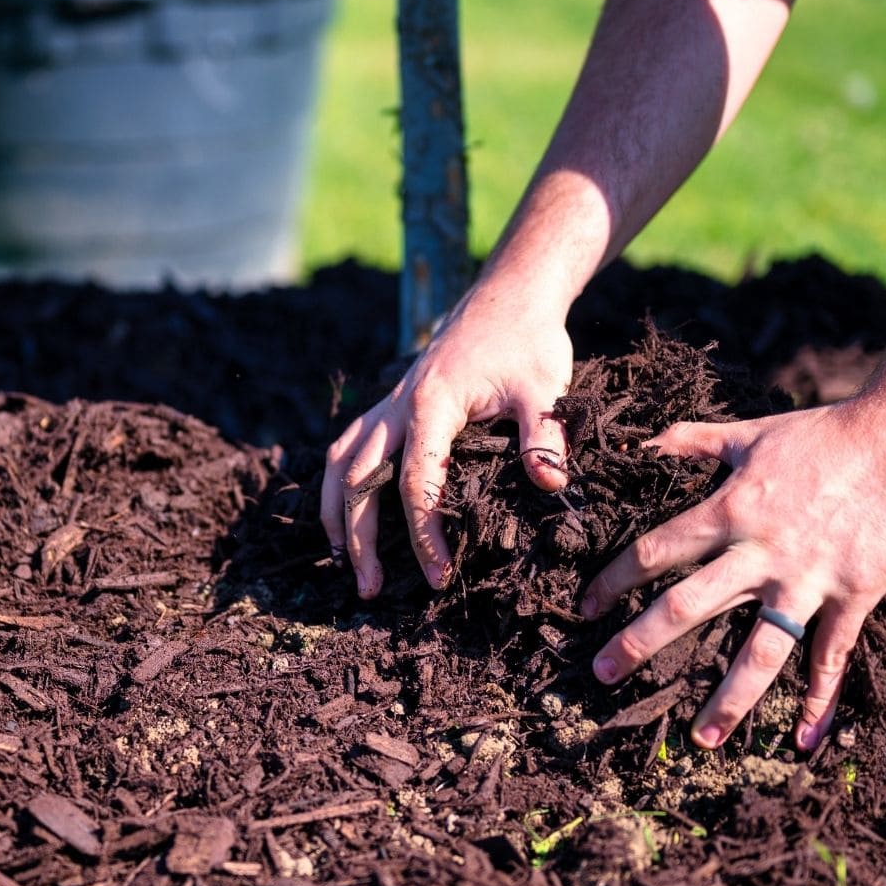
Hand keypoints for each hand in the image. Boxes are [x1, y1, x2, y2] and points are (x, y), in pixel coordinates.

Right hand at [322, 286, 574, 597]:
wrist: (509, 295)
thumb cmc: (528, 341)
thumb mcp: (545, 387)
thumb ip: (545, 436)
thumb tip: (550, 485)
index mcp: (431, 405)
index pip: (415, 482)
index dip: (423, 534)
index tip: (439, 575)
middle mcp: (397, 405)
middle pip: (359, 480)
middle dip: (360, 539)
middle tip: (370, 590)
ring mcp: (389, 404)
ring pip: (340, 463)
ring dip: (336, 514)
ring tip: (342, 563)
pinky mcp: (391, 404)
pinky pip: (348, 446)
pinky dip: (338, 484)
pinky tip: (344, 515)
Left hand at [578, 396, 885, 751]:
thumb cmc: (826, 433)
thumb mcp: (751, 432)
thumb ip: (693, 440)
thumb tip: (644, 442)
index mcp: (730, 510)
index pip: (656, 552)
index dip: (615, 580)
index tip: (587, 607)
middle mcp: (762, 552)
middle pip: (687, 607)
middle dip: (640, 643)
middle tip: (602, 675)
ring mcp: (809, 579)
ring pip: (760, 650)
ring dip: (729, 698)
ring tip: (703, 739)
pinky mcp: (855, 595)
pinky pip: (832, 656)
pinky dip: (820, 699)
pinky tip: (805, 738)